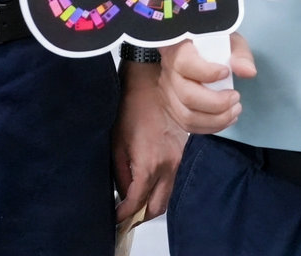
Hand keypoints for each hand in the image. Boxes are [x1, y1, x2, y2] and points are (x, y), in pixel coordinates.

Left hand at [113, 62, 185, 222]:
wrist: (155, 83)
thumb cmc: (132, 106)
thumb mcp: (116, 141)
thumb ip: (120, 173)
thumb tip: (123, 194)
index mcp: (149, 164)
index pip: (137, 203)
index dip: (124, 215)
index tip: (116, 218)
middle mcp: (168, 166)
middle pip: (157, 207)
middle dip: (140, 216)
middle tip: (127, 217)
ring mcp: (179, 160)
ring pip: (168, 196)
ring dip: (153, 203)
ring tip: (136, 203)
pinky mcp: (184, 153)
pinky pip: (175, 181)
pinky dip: (163, 189)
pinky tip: (150, 185)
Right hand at [156, 33, 255, 134]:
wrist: (197, 52)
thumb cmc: (213, 45)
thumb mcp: (229, 41)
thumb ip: (240, 54)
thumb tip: (248, 72)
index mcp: (178, 50)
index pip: (185, 64)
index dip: (207, 72)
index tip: (226, 72)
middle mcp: (169, 73)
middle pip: (187, 95)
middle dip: (217, 103)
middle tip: (236, 97)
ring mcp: (168, 93)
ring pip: (187, 116)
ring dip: (215, 119)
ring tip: (234, 110)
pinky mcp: (172, 108)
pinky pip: (188, 126)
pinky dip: (210, 127)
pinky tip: (226, 118)